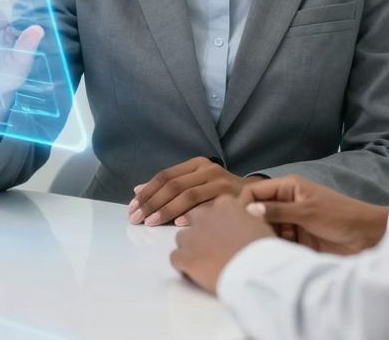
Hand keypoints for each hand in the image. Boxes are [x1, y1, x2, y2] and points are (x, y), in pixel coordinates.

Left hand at [129, 157, 260, 225]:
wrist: (256, 199)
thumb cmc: (220, 195)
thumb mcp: (195, 185)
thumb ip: (170, 187)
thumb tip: (138, 190)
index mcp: (196, 164)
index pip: (165, 176)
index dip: (147, 192)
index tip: (132, 207)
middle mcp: (207, 169)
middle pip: (172, 185)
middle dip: (151, 202)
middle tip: (137, 218)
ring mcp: (220, 181)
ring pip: (186, 195)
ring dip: (165, 210)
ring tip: (151, 222)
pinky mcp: (230, 196)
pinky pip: (205, 205)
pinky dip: (190, 214)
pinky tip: (178, 224)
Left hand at [169, 195, 272, 294]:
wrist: (255, 270)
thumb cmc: (263, 249)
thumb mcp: (263, 225)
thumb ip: (252, 215)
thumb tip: (254, 209)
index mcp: (225, 204)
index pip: (214, 206)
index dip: (218, 219)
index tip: (222, 230)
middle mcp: (205, 216)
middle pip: (193, 218)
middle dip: (199, 230)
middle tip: (211, 245)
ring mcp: (192, 237)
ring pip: (182, 238)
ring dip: (190, 247)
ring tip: (203, 261)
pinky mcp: (184, 257)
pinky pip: (175, 258)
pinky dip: (182, 265)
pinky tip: (194, 272)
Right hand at [241, 175, 388, 255]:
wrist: (367, 237)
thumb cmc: (340, 216)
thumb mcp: (307, 212)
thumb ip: (277, 211)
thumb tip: (249, 210)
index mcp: (288, 187)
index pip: (254, 191)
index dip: (244, 204)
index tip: (238, 222)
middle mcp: (287, 201)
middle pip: (258, 211)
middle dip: (253, 223)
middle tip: (252, 239)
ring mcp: (292, 220)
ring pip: (266, 227)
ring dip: (264, 236)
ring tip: (264, 248)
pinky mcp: (297, 237)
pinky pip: (278, 240)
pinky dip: (274, 246)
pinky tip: (274, 253)